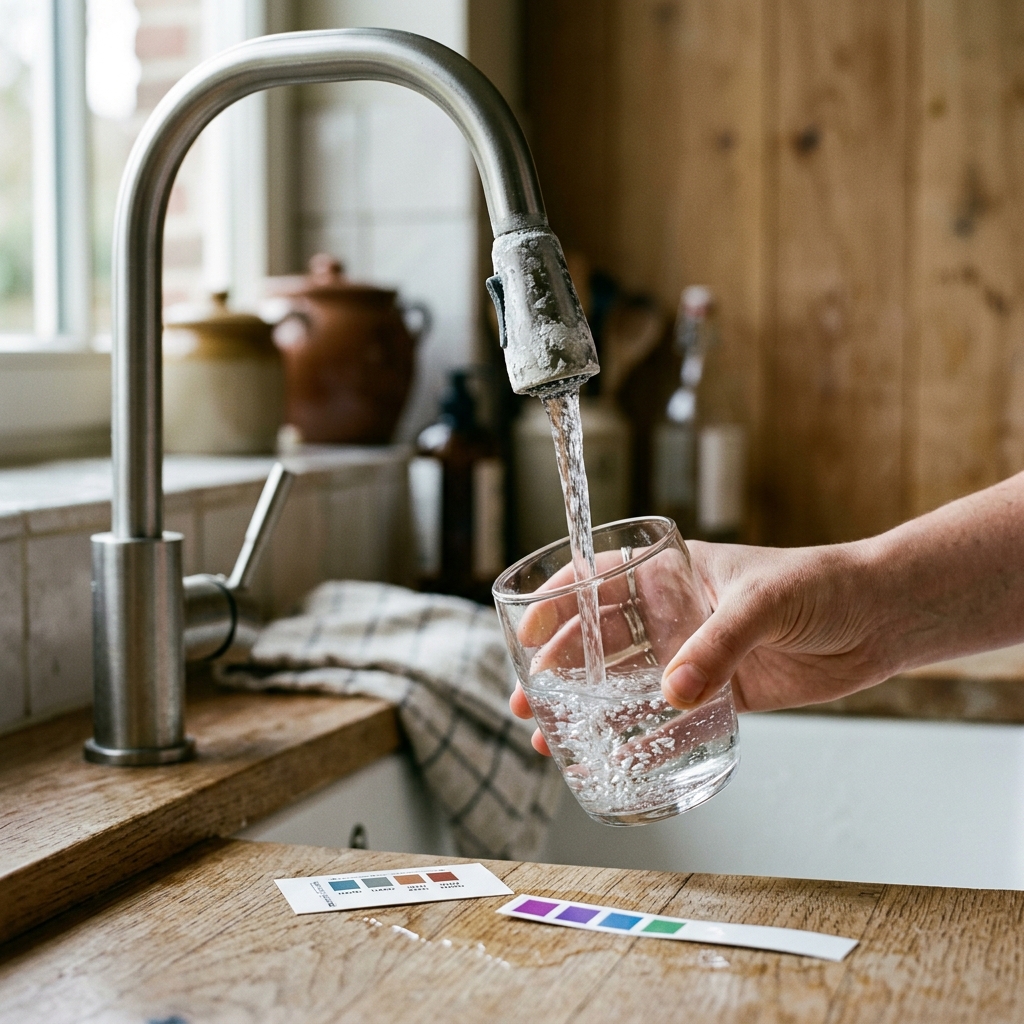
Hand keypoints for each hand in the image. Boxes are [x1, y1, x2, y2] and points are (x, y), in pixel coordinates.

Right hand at [510, 539, 889, 754]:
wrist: (879, 618)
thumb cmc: (822, 584)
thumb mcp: (763, 601)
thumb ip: (719, 644)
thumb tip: (674, 693)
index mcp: (673, 573)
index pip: (598, 579)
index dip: (556, 602)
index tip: (526, 632)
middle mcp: (675, 613)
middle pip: (600, 638)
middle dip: (558, 665)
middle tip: (528, 696)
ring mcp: (695, 654)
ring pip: (626, 681)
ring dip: (587, 705)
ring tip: (551, 733)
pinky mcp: (722, 692)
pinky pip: (670, 717)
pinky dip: (640, 735)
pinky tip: (615, 754)